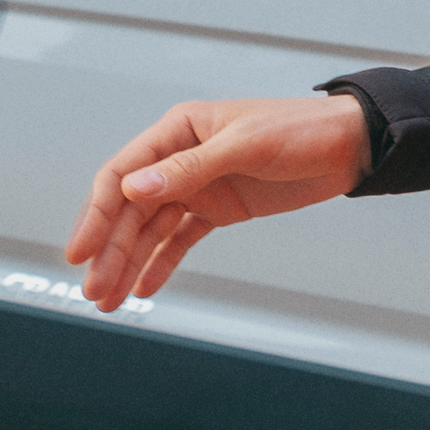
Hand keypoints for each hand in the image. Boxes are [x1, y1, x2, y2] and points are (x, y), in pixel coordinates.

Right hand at [63, 94, 372, 307]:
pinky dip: (161, 263)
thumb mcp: (246, 146)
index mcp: (178, 130)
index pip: (121, 174)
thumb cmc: (301, 129)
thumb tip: (136, 188)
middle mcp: (180, 158)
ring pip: (151, 230)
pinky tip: (143, 288)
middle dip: (109, 251)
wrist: (349, 146)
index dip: (96, 215)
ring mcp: (198, 186)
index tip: (81, 251)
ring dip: (128, 264)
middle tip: (92, 290)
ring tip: (108, 300)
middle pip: (129, 210)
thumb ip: (191, 168)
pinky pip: (179, 239)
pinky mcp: (218, 209)